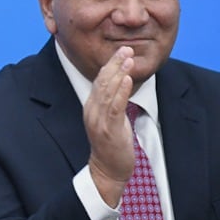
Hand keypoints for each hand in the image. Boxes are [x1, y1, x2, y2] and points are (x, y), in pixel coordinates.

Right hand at [83, 46, 137, 205]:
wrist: (108, 170)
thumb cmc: (112, 145)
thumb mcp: (110, 120)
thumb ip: (113, 103)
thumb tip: (122, 85)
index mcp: (91, 107)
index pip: (99, 81)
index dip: (110, 65)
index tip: (121, 51)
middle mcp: (91, 111)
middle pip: (101, 82)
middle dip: (114, 64)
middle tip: (125, 49)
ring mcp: (98, 121)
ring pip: (107, 91)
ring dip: (118, 73)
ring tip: (128, 59)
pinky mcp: (108, 130)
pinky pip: (114, 107)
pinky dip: (121, 92)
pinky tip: (127, 79)